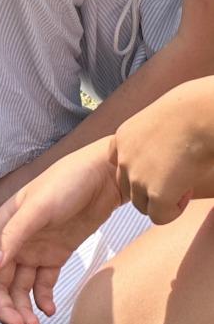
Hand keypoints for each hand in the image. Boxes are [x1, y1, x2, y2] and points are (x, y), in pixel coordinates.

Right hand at [0, 139, 121, 323]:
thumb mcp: (37, 208)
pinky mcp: (55, 256)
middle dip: (5, 306)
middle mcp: (13, 242)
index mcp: (1, 227)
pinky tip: (48, 311)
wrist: (106, 176)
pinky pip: (43, 283)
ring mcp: (34, 250)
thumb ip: (13, 236)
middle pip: (0, 282)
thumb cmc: (66, 183)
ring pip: (20, 287)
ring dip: (22, 307)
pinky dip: (43, 299)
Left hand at [111, 77, 213, 223]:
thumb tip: (167, 143)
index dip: (141, 168)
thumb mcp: (163, 115)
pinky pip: (159, 216)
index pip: (119, 163)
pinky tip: (187, 193)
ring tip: (185, 184)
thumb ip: (154, 132)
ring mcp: (138, 177)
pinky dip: (173, 211)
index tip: (163, 163)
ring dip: (162, 200)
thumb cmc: (194, 107)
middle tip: (179, 176)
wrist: (204, 112)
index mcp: (124, 137)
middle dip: (151, 187)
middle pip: (129, 187)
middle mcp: (124, 158)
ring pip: (142, 204)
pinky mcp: (157, 192)